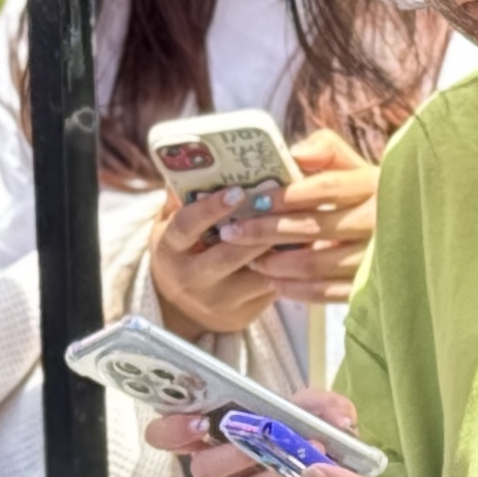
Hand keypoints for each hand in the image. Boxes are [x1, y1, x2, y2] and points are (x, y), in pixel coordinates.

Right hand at [145, 131, 380, 331]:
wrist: (186, 307)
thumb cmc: (186, 250)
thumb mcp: (175, 224)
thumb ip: (184, 196)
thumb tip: (201, 162)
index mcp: (170, 249)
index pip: (186, 226)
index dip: (210, 208)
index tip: (238, 191)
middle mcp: (190, 278)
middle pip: (229, 253)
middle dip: (259, 228)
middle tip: (284, 202)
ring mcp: (218, 300)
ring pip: (258, 272)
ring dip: (282, 246)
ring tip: (304, 219)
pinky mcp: (243, 314)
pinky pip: (272, 287)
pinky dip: (291, 265)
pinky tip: (307, 245)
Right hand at [145, 390, 356, 476]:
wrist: (322, 467)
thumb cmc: (297, 429)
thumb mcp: (308, 406)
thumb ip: (322, 404)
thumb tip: (339, 420)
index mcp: (206, 433)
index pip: (166, 435)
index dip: (172, 430)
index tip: (196, 421)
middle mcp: (214, 467)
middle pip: (203, 468)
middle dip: (229, 452)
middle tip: (255, 434)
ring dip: (268, 471)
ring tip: (296, 453)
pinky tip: (309, 472)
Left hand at [226, 127, 380, 299]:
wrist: (407, 234)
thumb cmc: (367, 194)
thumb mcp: (355, 166)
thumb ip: (327, 149)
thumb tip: (296, 154)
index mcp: (374, 184)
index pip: (325, 187)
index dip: (286, 195)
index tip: (252, 201)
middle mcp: (379, 220)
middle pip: (313, 227)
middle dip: (266, 231)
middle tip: (232, 232)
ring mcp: (376, 257)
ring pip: (315, 263)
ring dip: (276, 263)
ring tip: (251, 258)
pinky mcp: (371, 286)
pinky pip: (327, 291)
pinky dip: (296, 289)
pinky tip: (274, 282)